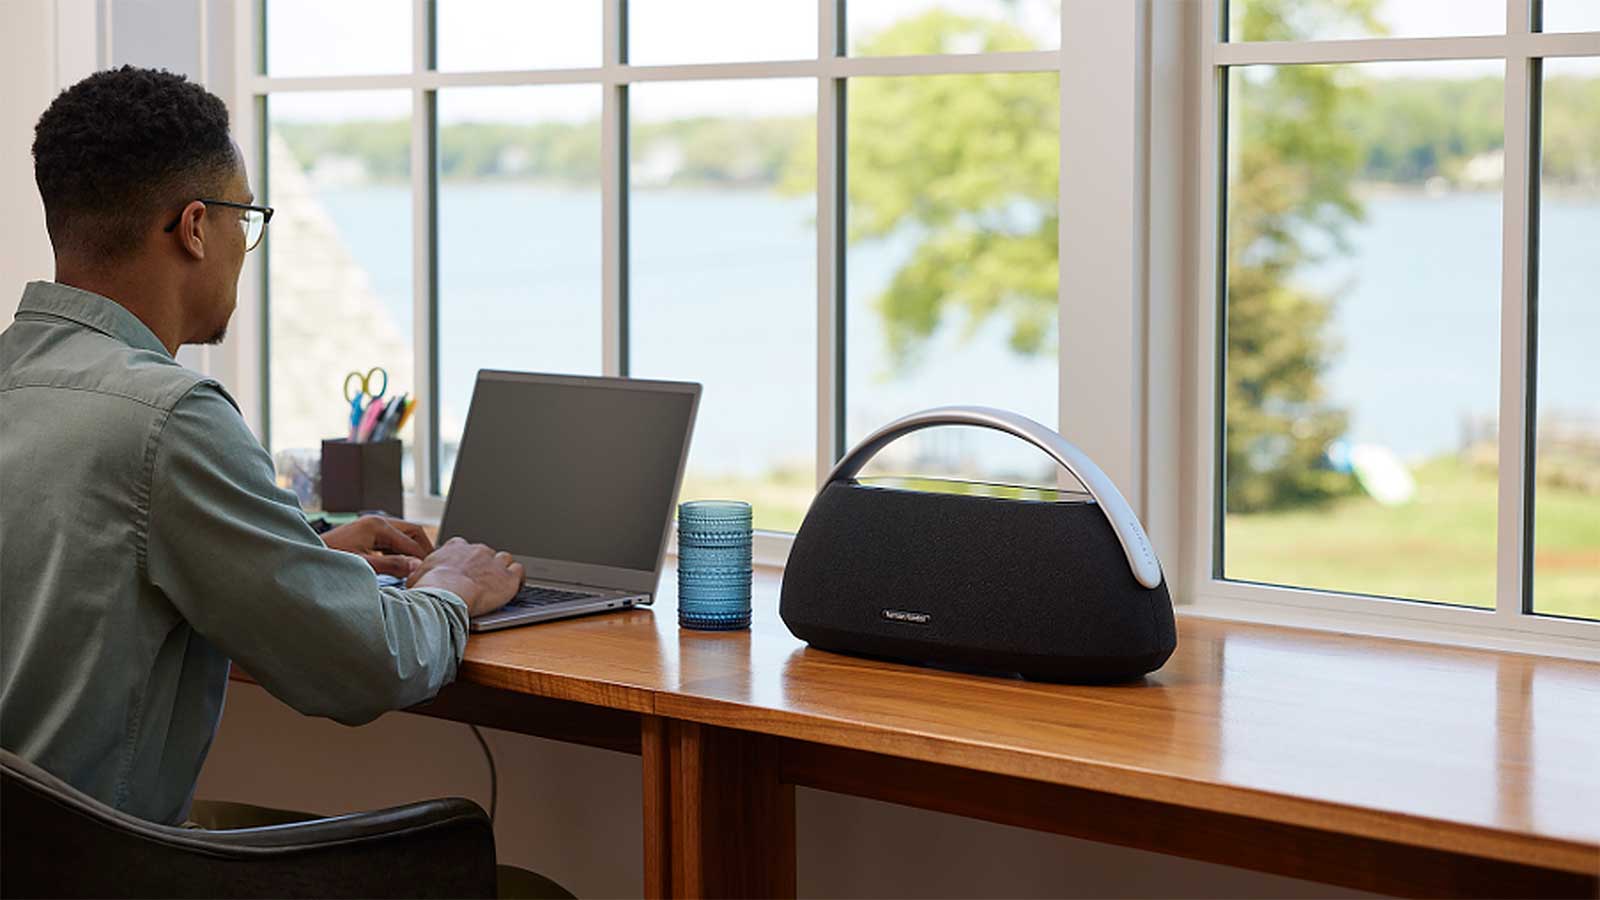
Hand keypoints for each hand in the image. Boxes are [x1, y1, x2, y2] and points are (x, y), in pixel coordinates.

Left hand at [320, 515, 435, 577]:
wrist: (306, 558)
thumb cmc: (330, 559)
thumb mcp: (364, 565)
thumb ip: (392, 565)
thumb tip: (416, 566)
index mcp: (378, 525)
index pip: (412, 542)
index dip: (422, 559)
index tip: (429, 573)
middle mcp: (377, 521)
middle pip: (412, 531)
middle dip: (423, 548)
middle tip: (431, 566)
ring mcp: (371, 526)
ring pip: (403, 534)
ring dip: (412, 549)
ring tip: (418, 567)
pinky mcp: (366, 533)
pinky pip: (392, 539)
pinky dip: (400, 550)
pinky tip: (400, 563)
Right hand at [407, 537, 522, 617]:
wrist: (446, 595)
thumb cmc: (429, 588)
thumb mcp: (416, 577)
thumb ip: (419, 572)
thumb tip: (412, 575)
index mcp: (456, 548)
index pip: (464, 547)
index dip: (466, 559)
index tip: (464, 569)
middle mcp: (478, 550)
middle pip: (486, 553)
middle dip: (485, 565)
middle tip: (480, 581)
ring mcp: (495, 562)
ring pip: (505, 559)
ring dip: (503, 569)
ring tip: (499, 582)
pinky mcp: (509, 577)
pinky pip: (519, 571)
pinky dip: (518, 578)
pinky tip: (515, 586)